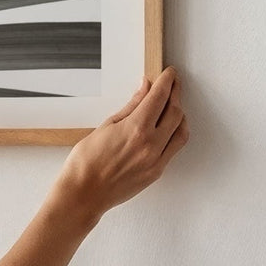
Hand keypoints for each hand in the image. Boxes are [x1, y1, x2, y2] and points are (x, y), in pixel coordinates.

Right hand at [51, 67, 188, 225]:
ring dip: (180, 114)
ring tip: (173, 103)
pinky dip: (177, 132)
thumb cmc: (85, 160)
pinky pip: (175, 148)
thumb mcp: (105, 126)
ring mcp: (157, 160)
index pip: (159, 98)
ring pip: (181, 131)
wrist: (84, 192)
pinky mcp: (157, 171)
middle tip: (173, 83)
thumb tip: (144, 89)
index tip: (169, 73)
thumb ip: (130, 107)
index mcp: (136, 129)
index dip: (167, 82)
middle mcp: (151, 144)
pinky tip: (169, 126)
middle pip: (175, 112)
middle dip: (176, 94)